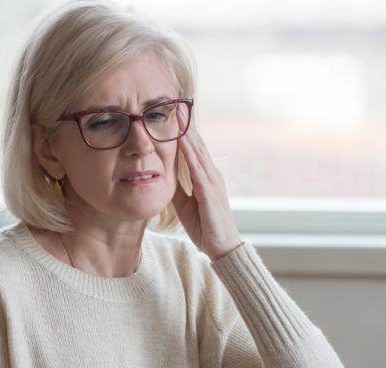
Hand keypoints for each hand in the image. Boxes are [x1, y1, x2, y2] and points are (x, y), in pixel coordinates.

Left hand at [172, 123, 241, 259]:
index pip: (195, 149)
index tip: (174, 114)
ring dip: (187, 132)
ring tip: (178, 113)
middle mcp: (212, 174)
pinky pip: (197, 168)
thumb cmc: (206, 227)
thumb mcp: (185, 204)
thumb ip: (177, 188)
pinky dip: (189, 153)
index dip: (185, 132)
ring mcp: (212, 181)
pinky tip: (182, 140)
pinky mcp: (210, 191)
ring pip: (198, 151)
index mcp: (206, 177)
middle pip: (197, 144)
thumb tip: (162, 175)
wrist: (222, 247)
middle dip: (187, 124)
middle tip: (176, 102)